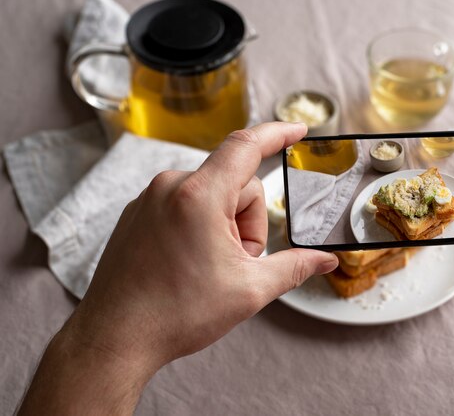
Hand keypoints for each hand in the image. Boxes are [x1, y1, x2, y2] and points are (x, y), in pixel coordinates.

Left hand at [18, 122, 337, 414]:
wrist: (115, 337)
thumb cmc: (176, 314)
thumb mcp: (249, 291)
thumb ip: (294, 267)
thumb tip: (325, 260)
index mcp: (199, 196)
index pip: (247, 146)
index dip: (278, 134)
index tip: (298, 130)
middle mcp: (170, 187)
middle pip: (236, 185)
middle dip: (248, 223)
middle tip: (236, 264)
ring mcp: (150, 198)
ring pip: (211, 196)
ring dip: (224, 226)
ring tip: (208, 268)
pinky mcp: (139, 212)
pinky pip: (185, 205)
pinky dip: (199, 227)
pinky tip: (188, 263)